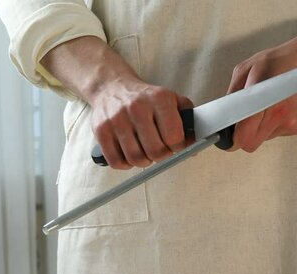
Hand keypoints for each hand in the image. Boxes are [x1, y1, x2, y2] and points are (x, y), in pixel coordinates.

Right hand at [39, 36, 193, 169]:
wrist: (112, 86)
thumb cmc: (145, 98)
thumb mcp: (171, 99)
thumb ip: (186, 120)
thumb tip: (195, 146)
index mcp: (160, 99)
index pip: (174, 137)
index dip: (178, 147)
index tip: (176, 145)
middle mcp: (138, 107)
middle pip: (155, 151)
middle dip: (161, 156)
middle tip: (160, 151)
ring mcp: (117, 119)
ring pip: (136, 158)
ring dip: (144, 161)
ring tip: (145, 152)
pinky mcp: (101, 130)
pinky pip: (116, 161)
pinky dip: (125, 164)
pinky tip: (129, 155)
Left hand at [227, 43, 296, 152]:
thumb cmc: (281, 61)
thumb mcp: (248, 68)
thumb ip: (233, 93)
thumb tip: (223, 113)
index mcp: (269, 103)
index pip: (245, 137)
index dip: (234, 138)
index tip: (228, 134)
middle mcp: (283, 118)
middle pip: (252, 144)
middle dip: (245, 134)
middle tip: (244, 119)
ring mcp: (293, 124)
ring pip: (264, 138)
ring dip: (260, 127)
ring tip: (268, 104)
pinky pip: (277, 132)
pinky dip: (273, 123)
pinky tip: (280, 105)